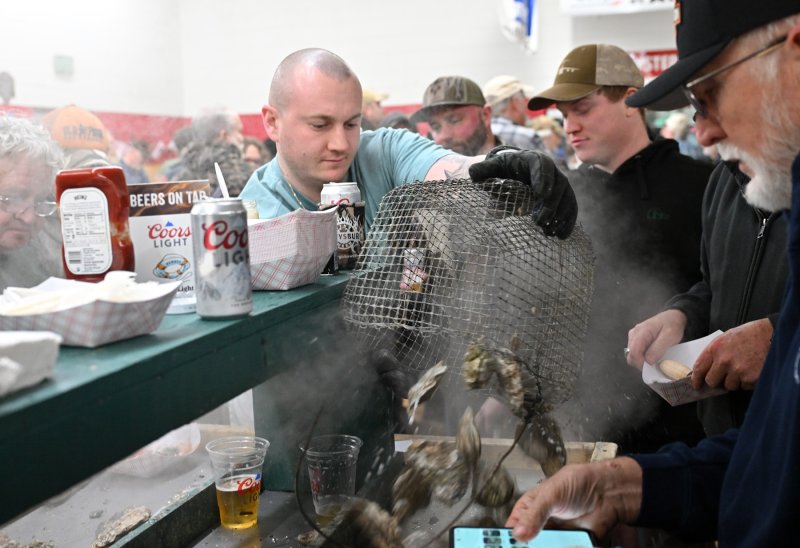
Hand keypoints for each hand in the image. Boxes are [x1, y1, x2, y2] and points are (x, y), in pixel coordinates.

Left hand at [468, 146, 577, 238]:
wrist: (517, 172)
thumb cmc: (504, 169)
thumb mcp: (493, 167)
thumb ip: (484, 170)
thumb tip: (471, 173)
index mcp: (534, 159)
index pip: (543, 166)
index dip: (543, 179)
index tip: (540, 194)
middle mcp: (552, 170)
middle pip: (558, 186)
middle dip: (550, 205)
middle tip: (538, 222)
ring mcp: (561, 184)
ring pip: (567, 198)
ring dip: (560, 216)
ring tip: (549, 232)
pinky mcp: (565, 197)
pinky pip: (571, 208)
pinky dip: (568, 222)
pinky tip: (561, 236)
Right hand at [505, 457, 642, 541]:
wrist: (609, 492)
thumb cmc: (577, 483)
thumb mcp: (551, 494)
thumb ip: (535, 514)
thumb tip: (518, 534)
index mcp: (528, 510)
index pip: (511, 529)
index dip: (505, 539)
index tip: (506, 546)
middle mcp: (540, 527)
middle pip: (526, 545)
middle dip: (527, 547)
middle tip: (535, 544)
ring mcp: (556, 538)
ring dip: (550, 547)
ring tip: (557, 542)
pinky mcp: (572, 545)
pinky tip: (570, 544)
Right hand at [626, 309, 687, 369]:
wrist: (673, 317)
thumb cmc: (672, 325)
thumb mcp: (670, 336)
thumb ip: (658, 349)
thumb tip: (648, 362)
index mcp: (640, 332)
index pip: (633, 352)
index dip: (641, 363)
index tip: (653, 367)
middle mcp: (633, 335)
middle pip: (631, 356)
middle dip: (642, 363)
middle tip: (656, 364)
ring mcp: (633, 338)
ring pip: (633, 356)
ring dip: (643, 361)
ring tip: (657, 359)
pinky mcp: (637, 341)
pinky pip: (637, 354)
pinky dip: (644, 358)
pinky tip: (654, 355)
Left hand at [690, 319, 771, 390]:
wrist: (770, 334)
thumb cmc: (747, 335)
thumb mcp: (724, 338)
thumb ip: (713, 353)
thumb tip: (704, 370)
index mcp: (715, 349)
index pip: (699, 368)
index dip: (696, 379)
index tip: (696, 385)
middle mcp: (724, 360)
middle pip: (712, 381)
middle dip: (717, 380)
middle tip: (724, 375)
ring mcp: (737, 370)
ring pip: (729, 385)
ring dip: (734, 381)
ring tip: (742, 368)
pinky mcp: (751, 377)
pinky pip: (744, 386)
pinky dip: (747, 381)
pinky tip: (752, 369)